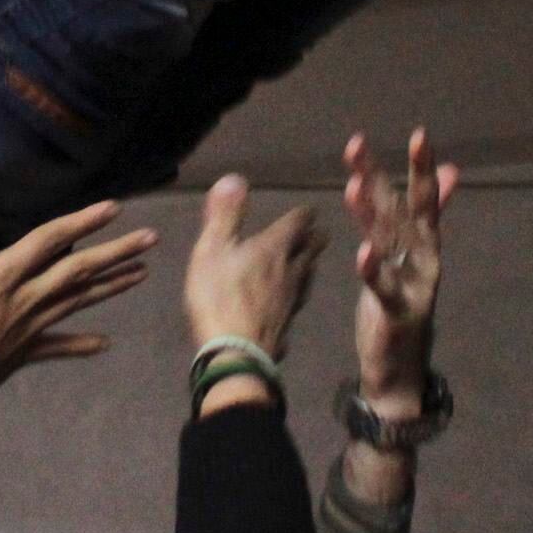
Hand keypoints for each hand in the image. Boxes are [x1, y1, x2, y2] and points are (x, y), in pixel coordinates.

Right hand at [0, 189, 157, 417]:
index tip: (114, 208)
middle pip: (79, 271)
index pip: (51, 241)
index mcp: (3, 277)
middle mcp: (26, 300)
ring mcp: (29, 329)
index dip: (82, 222)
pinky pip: (60, 346)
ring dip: (112, 285)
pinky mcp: (24, 353)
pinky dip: (83, 343)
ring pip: (79, 302)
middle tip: (151, 238)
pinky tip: (106, 343)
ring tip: (142, 272)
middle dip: (117, 252)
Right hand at [183, 173, 326, 369]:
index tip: (308, 211)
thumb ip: (225, 215)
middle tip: (319, 232)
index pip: (297, 223)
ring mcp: (291, 301)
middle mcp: (290, 271)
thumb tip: (236, 178)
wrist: (235, 354)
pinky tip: (291, 299)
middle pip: (311, 250)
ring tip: (308, 260)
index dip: (303, 215)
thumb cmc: (219, 296)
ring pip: (307, 276)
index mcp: (274, 248)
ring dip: (308, 264)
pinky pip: (296, 301)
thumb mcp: (213, 249)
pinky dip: (296, 292)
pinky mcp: (286, 325)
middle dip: (314, 238)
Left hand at [342, 127, 458, 412]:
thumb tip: (450, 171)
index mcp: (424, 243)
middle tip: (387, 144)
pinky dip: (373, 270)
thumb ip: (425, 213)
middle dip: (397, 177)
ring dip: (372, 213)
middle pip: (407, 211)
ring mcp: (413, 283)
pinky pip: (384, 286)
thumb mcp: (411, 254)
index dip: (422, 167)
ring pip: (391, 242)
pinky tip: (361, 252)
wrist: (401, 367)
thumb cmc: (403, 303)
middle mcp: (424, 257)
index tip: (419, 135)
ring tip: (355, 185)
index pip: (423, 198)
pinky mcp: (396, 310)